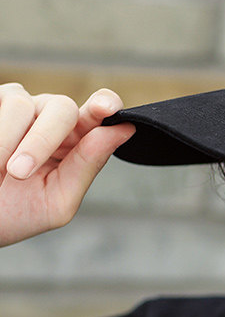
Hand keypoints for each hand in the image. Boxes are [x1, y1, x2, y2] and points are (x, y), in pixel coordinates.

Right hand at [0, 84, 135, 247]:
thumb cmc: (16, 212)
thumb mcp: (56, 201)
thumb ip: (87, 167)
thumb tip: (121, 131)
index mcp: (74, 140)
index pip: (98, 114)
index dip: (106, 104)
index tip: (107, 108)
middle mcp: (49, 116)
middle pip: (63, 108)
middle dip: (42, 141)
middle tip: (19, 173)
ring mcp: (19, 104)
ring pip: (22, 105)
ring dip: (7, 142)